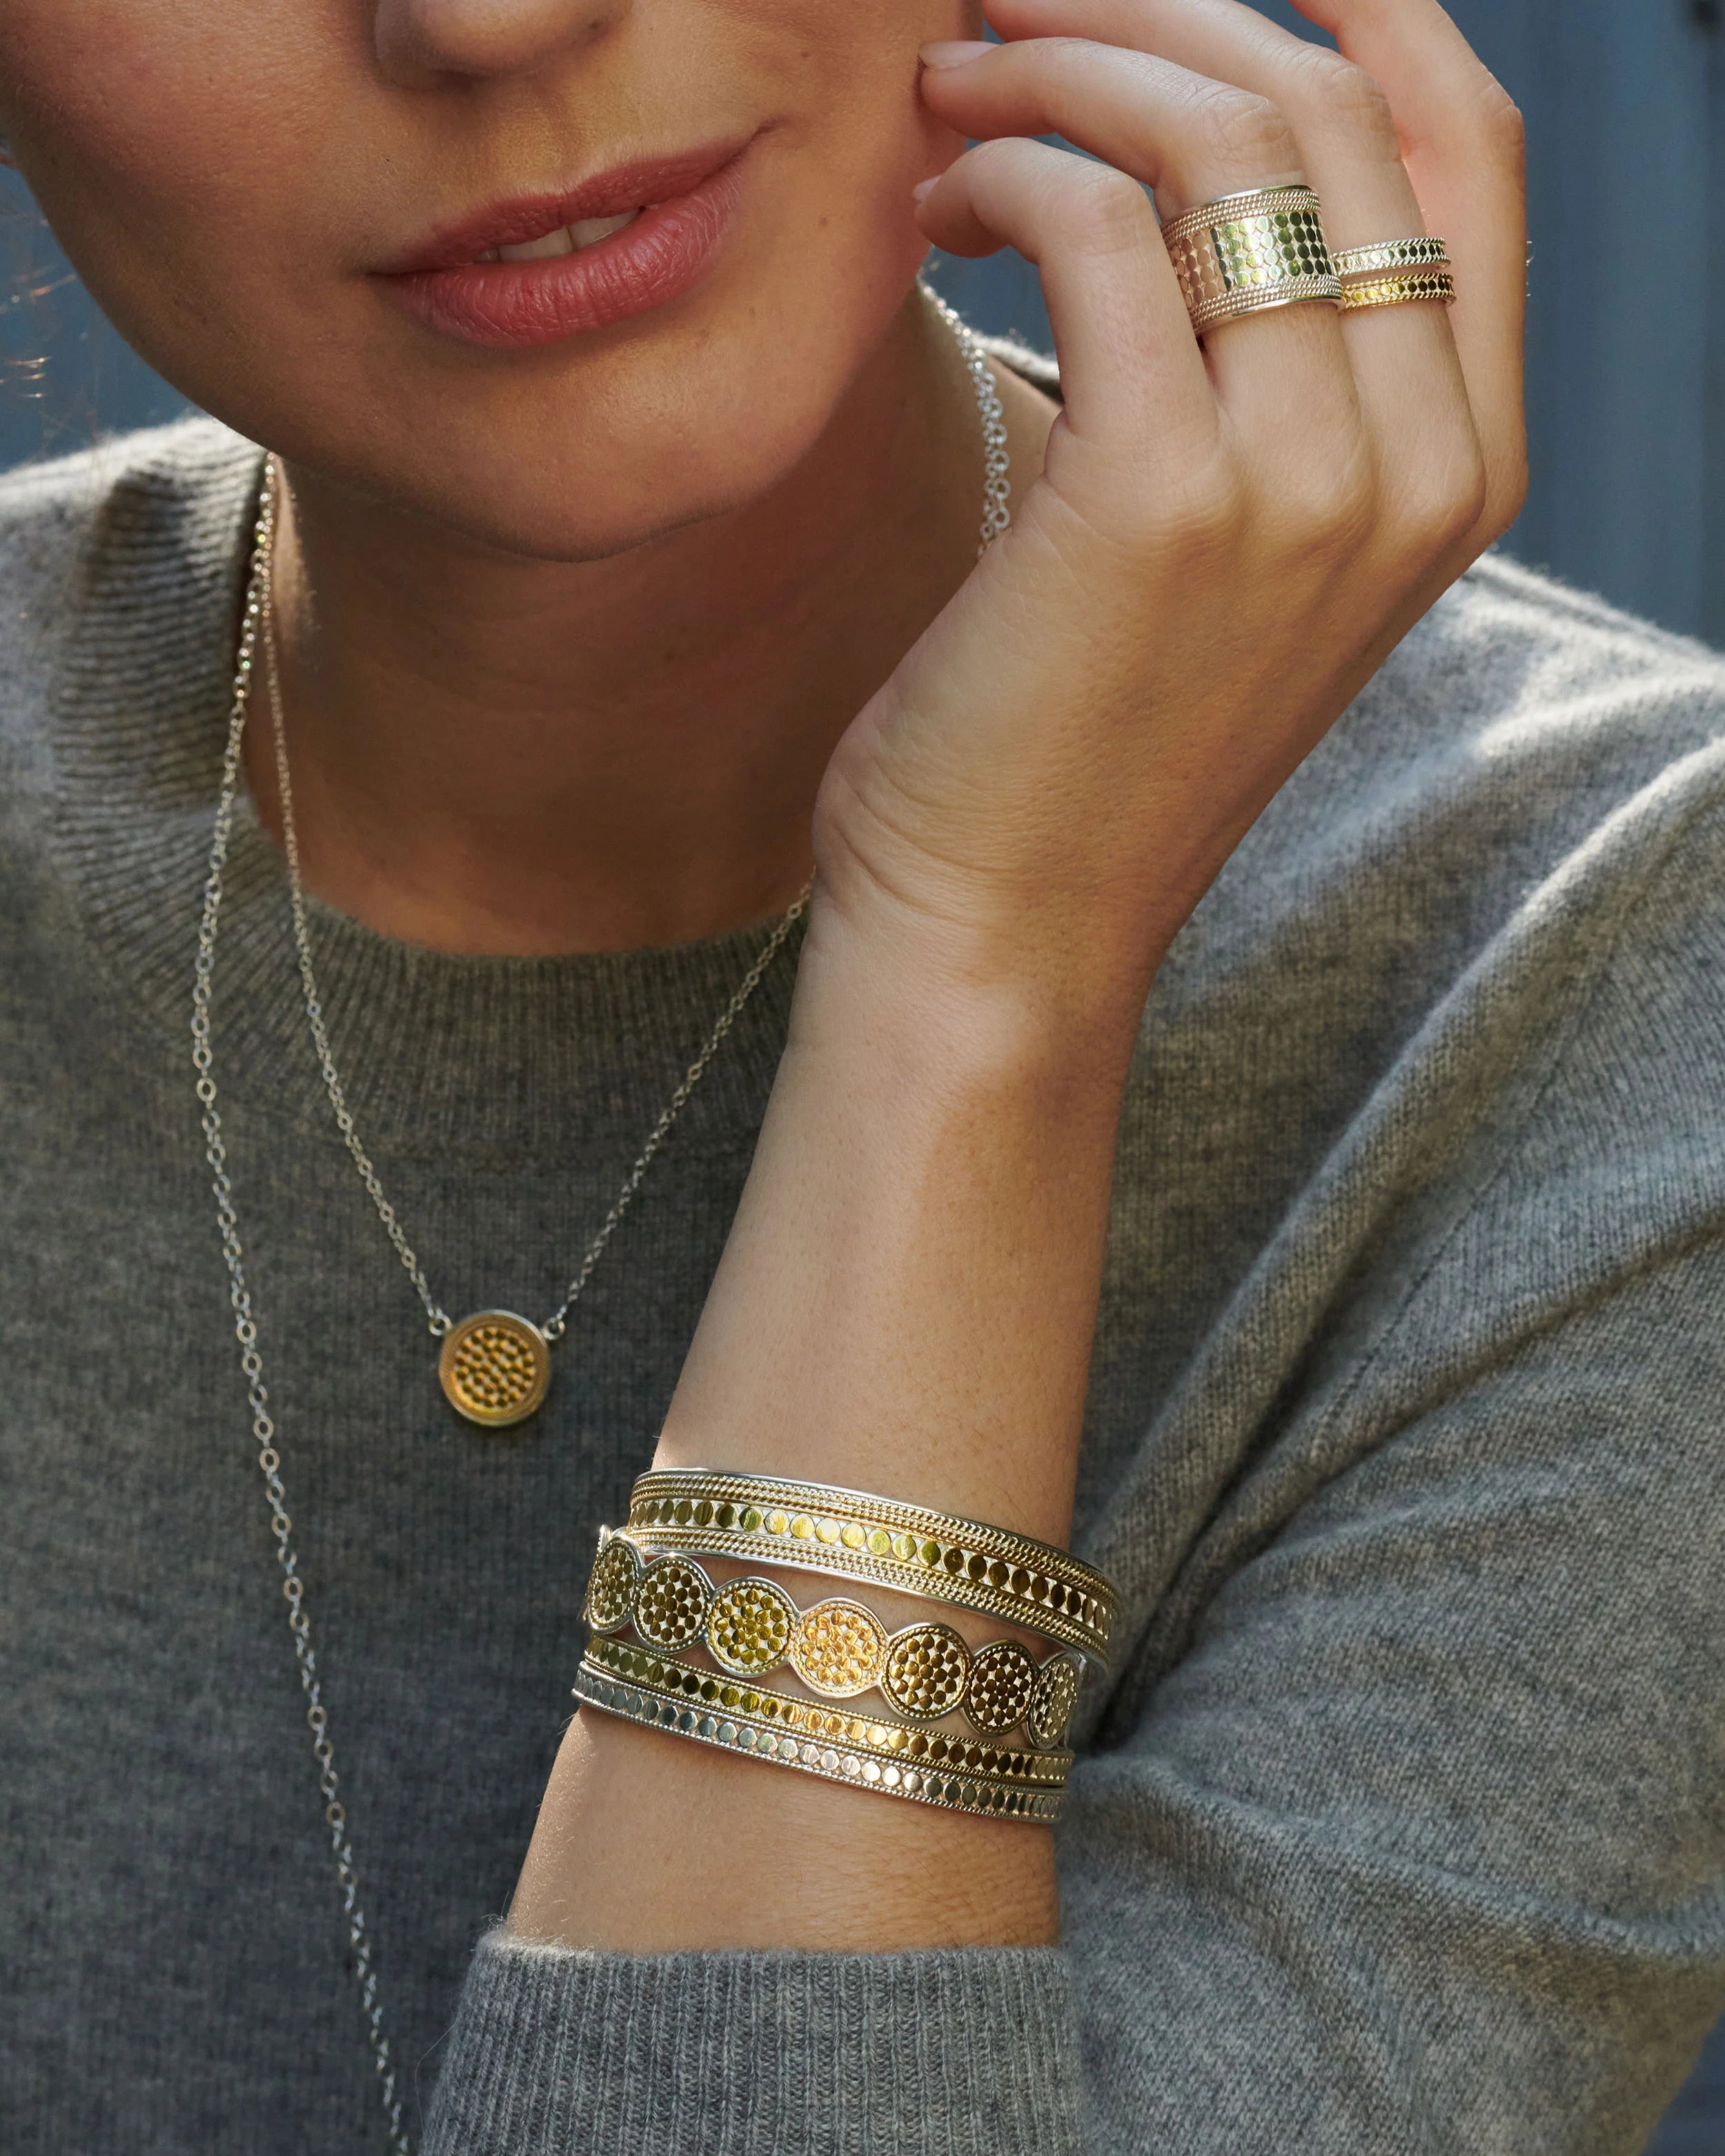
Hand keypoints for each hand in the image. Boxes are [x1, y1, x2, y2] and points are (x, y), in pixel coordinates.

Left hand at [811, 0, 1525, 1031]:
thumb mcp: (1230, 550)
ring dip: (1057, 70)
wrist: (1002, 930)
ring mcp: (1307, 482)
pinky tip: (938, 210)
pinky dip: (1006, 168)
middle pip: (1331, 106)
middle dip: (1149, 12)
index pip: (1463, 140)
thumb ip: (1267, 374)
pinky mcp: (1163, 495)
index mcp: (1461, 467)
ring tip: (951, 103)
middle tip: (1004, 12)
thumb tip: (1182, 159)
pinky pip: (1099, 223)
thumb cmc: (1078, 741)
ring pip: (1218, 140)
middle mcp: (1419, 464)